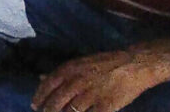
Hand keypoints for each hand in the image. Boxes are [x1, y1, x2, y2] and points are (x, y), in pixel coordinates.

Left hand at [35, 47, 161, 111]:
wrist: (134, 65)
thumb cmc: (105, 63)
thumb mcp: (80, 63)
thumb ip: (61, 73)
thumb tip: (41, 78)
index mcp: (70, 70)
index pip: (48, 86)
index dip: (39, 97)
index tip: (35, 105)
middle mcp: (78, 82)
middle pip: (56, 101)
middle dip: (49, 110)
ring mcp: (91, 95)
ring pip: (71, 111)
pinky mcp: (105, 105)